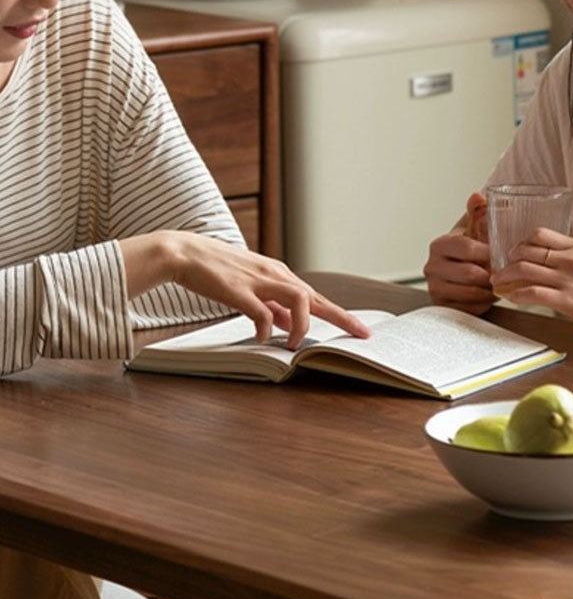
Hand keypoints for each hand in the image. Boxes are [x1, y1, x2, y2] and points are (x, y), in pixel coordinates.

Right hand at [121, 232, 370, 347]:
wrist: (185, 253)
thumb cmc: (217, 272)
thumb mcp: (252, 287)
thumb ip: (273, 305)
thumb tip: (290, 326)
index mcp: (279, 274)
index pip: (317, 297)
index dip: (341, 314)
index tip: (360, 329)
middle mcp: (275, 275)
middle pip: (316, 297)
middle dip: (341, 318)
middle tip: (359, 336)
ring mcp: (258, 281)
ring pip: (298, 300)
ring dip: (301, 326)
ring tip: (294, 345)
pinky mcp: (239, 290)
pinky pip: (262, 314)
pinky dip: (267, 330)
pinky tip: (262, 339)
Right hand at [424, 193, 493, 315]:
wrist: (460, 277)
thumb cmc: (470, 254)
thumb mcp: (474, 231)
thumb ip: (478, 213)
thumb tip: (478, 196)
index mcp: (439, 246)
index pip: (465, 247)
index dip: (487, 252)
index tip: (500, 254)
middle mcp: (431, 267)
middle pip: (469, 273)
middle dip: (490, 274)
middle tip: (503, 272)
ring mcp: (434, 288)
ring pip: (470, 292)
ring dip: (488, 290)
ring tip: (497, 284)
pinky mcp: (441, 306)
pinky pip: (467, 308)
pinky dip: (482, 303)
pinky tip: (488, 296)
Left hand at [490, 229, 572, 337]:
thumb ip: (566, 255)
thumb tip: (543, 256)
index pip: (539, 234)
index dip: (519, 242)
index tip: (511, 252)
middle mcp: (569, 260)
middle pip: (525, 251)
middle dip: (505, 260)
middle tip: (498, 268)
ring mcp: (566, 280)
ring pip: (523, 270)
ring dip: (504, 277)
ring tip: (497, 282)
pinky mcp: (564, 300)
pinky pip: (532, 293)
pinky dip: (516, 294)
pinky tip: (511, 297)